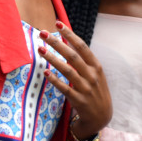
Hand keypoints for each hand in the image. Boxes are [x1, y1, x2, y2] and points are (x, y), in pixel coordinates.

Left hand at [38, 21, 111, 139]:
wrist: (101, 117)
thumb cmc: (95, 91)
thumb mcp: (95, 74)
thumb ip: (84, 61)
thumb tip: (67, 42)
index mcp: (96, 66)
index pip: (82, 46)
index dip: (70, 34)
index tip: (58, 23)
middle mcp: (92, 75)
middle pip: (72, 55)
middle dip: (57, 43)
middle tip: (43, 33)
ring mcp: (85, 88)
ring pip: (67, 70)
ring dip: (53, 59)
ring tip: (40, 49)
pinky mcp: (78, 100)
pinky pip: (65, 89)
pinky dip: (55, 80)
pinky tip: (46, 73)